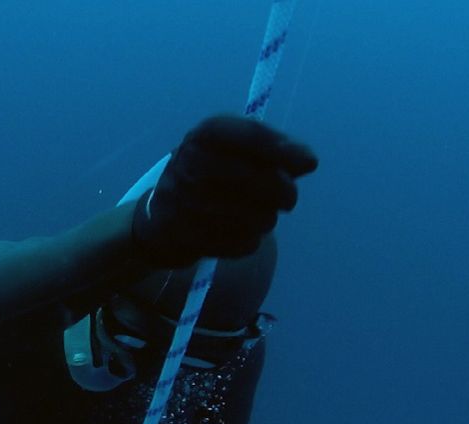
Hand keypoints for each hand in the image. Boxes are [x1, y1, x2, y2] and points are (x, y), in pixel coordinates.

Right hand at [132, 115, 318, 267]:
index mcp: (203, 135)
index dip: (284, 150)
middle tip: (287, 198)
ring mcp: (186, 203)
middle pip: (258, 180)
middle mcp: (190, 164)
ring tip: (258, 216)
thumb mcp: (230, 151)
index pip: (251, 136)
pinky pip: (243, 243)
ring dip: (266, 220)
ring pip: (256, 216)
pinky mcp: (188, 238)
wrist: (159, 219)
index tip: (310, 162)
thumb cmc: (206, 177)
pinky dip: (249, 241)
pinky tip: (239, 233)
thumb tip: (308, 161)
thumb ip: (271, 151)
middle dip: (284, 192)